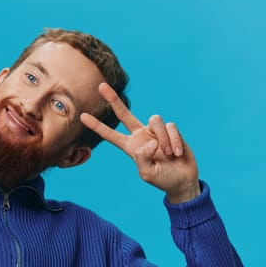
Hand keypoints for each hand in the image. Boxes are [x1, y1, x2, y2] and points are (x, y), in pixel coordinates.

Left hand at [80, 83, 199, 203]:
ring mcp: (154, 131)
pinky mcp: (170, 129)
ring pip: (155, 120)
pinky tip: (177, 153)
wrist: (183, 180)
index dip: (97, 126)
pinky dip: (174, 141)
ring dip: (164, 139)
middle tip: (101, 86)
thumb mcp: (147, 173)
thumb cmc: (162, 179)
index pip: (110, 134)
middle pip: (124, 113)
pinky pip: (170, 127)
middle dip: (113, 99)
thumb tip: (149, 141)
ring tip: (169, 155)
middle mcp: (140, 135)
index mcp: (130, 147)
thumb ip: (143, 158)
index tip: (82, 116)